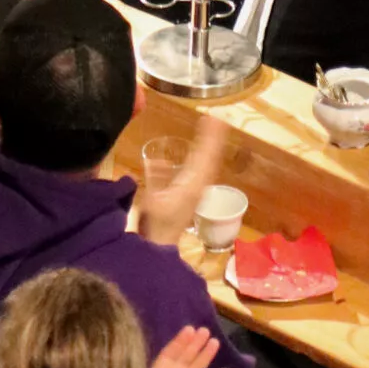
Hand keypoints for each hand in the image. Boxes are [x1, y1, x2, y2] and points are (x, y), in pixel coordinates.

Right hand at [134, 112, 225, 243]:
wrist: (159, 248)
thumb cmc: (155, 226)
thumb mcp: (152, 200)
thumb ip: (155, 179)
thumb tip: (157, 160)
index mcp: (191, 185)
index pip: (204, 156)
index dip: (208, 138)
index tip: (212, 119)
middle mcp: (199, 187)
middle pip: (210, 158)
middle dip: (213, 138)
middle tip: (216, 119)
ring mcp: (197, 192)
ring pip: (209, 164)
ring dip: (211, 146)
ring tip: (212, 129)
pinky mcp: (192, 195)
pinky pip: (203, 170)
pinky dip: (205, 157)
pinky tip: (201, 152)